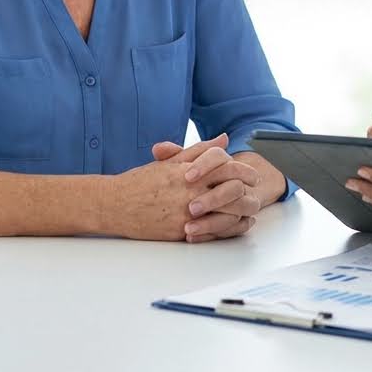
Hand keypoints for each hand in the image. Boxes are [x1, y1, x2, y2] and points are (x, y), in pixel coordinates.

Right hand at [98, 135, 259, 241]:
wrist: (116, 205)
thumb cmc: (142, 182)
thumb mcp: (171, 161)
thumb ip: (199, 150)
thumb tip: (223, 139)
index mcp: (190, 171)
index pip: (228, 167)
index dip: (245, 170)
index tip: (251, 175)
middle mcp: (190, 190)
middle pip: (233, 190)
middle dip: (249, 192)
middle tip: (255, 192)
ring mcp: (187, 212)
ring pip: (227, 213)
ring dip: (242, 212)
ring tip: (249, 210)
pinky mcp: (181, 231)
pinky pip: (213, 232)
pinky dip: (228, 229)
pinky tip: (235, 225)